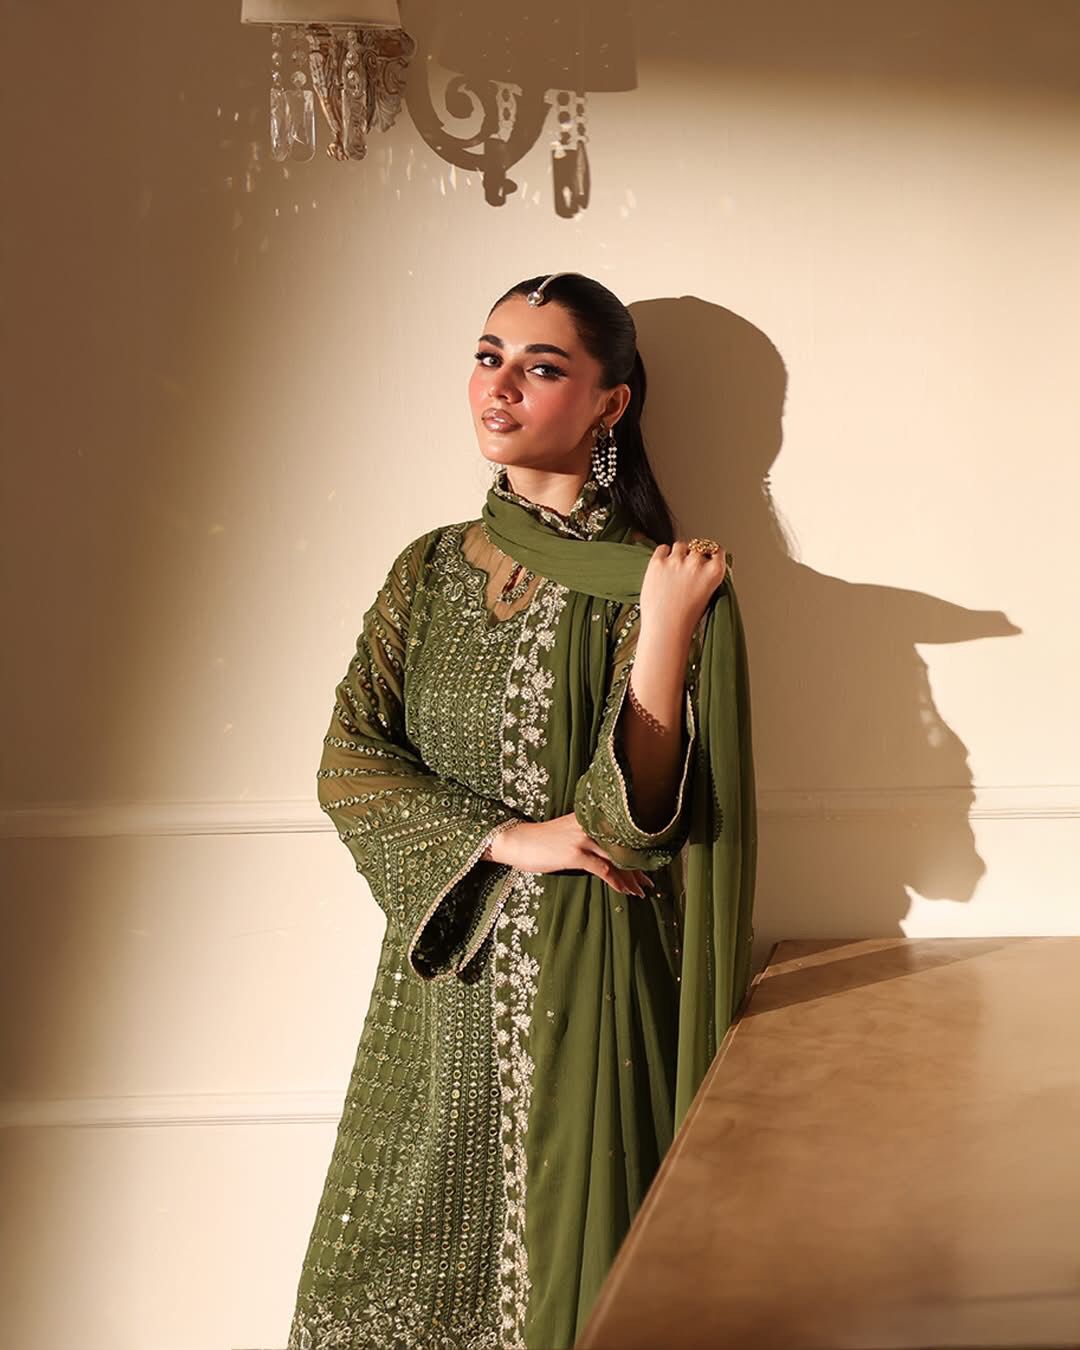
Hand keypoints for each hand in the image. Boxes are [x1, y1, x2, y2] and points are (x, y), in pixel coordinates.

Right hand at [485, 814, 655, 897]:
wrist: (518, 840)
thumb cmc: (542, 839)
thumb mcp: (568, 831)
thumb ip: (587, 835)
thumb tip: (607, 851)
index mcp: (589, 818)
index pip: (619, 835)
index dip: (635, 851)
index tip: (647, 865)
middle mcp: (589, 825)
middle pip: (622, 847)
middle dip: (638, 867)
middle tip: (649, 883)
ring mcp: (582, 839)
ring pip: (616, 858)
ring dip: (631, 877)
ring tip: (640, 891)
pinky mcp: (574, 853)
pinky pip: (602, 869)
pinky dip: (616, 881)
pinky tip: (624, 890)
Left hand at [638, 540, 728, 641]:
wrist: (665, 629)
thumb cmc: (686, 619)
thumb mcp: (708, 596)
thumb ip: (709, 577)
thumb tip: (706, 564)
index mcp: (714, 571)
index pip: (717, 550)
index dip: (711, 553)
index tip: (707, 556)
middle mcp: (697, 562)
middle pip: (698, 546)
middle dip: (694, 555)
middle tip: (687, 569)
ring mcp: (676, 561)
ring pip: (680, 545)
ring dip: (678, 553)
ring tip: (674, 570)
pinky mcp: (657, 563)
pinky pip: (662, 548)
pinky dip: (662, 554)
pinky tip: (663, 567)